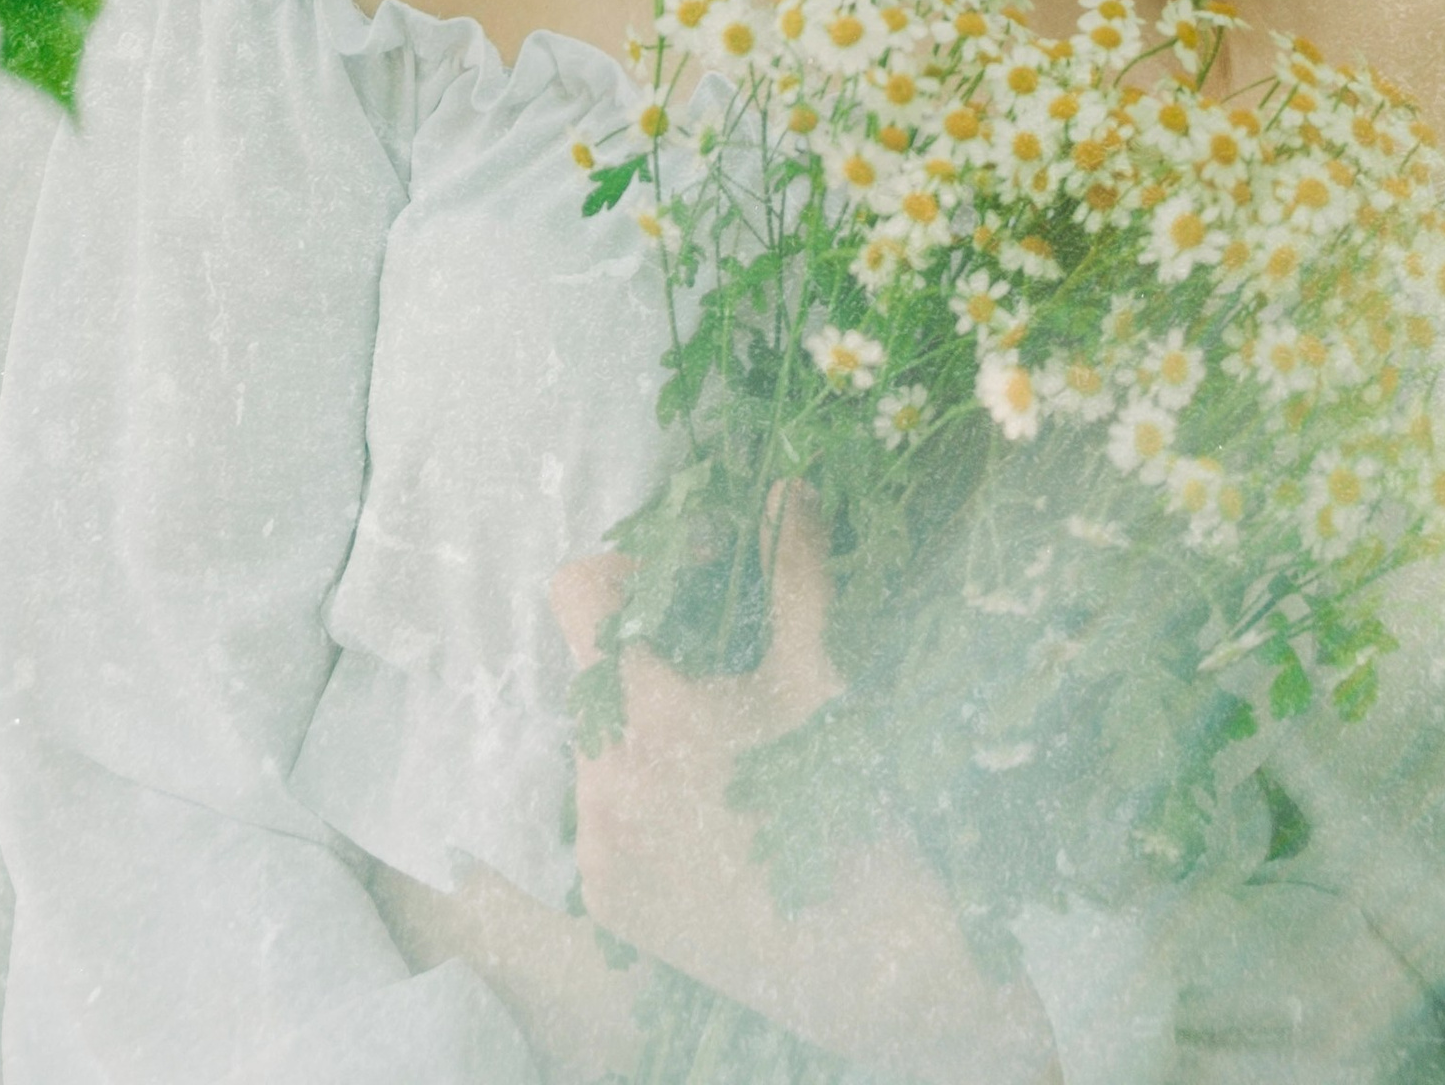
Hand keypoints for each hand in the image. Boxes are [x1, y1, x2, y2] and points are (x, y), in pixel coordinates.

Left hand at [550, 482, 843, 979]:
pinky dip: (641, 801)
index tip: (683, 589)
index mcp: (647, 711)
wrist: (870, 961)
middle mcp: (600, 778)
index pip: (575, 595)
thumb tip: (787, 482)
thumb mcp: (822, 674)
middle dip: (646, 657)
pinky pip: (601, 816)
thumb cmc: (849, 800)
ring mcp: (596, 848)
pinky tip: (712, 821)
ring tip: (723, 760)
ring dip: (643, 732)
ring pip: (596, 745)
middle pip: (592, 673)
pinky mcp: (605, 900)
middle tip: (719, 674)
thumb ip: (793, 571)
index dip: (623, 573)